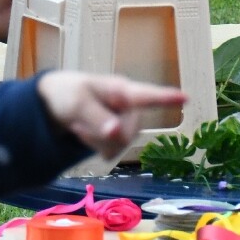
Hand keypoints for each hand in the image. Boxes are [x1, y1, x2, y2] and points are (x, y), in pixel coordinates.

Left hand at [37, 71, 186, 160]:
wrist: (53, 105)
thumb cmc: (68, 94)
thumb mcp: (78, 103)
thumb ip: (98, 118)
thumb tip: (117, 134)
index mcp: (122, 90)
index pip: (147, 95)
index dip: (167, 98)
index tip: (186, 98)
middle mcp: (128, 105)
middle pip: (131, 130)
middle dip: (105, 134)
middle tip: (77, 127)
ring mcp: (123, 121)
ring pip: (122, 143)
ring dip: (98, 142)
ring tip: (78, 127)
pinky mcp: (116, 135)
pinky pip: (114, 150)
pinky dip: (97, 148)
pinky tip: (84, 136)